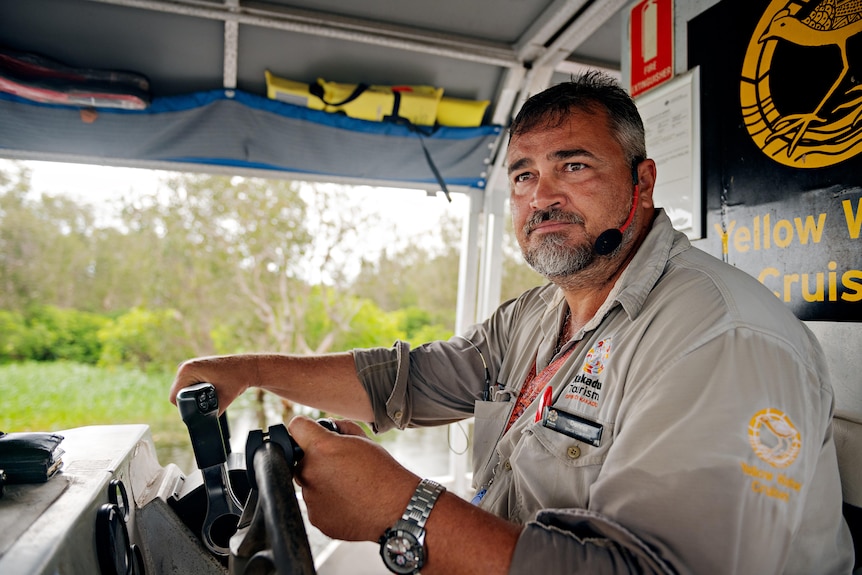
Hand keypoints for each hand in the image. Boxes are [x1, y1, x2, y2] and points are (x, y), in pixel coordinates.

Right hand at [168, 355, 254, 412]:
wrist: (247, 367)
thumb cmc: (237, 379)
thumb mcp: (223, 400)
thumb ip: (211, 413)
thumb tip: (204, 424)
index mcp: (188, 371)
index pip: (174, 396)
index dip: (183, 407)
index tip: (197, 410)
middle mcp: (186, 366)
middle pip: (177, 393)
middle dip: (188, 402)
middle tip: (205, 404)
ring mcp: (190, 365)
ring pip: (182, 388)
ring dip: (191, 395)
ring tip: (207, 396)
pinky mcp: (196, 367)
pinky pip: (188, 383)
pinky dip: (194, 389)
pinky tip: (207, 391)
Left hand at [288, 416, 419, 541]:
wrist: (396, 507)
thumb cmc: (383, 471)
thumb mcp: (364, 439)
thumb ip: (340, 428)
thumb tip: (327, 427)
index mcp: (321, 448)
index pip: (296, 427)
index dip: (305, 429)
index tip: (309, 435)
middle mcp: (310, 473)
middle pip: (300, 461)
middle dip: (315, 461)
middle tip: (340, 467)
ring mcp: (312, 499)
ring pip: (309, 485)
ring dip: (322, 484)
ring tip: (349, 488)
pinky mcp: (317, 519)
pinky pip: (316, 506)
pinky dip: (328, 504)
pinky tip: (348, 502)